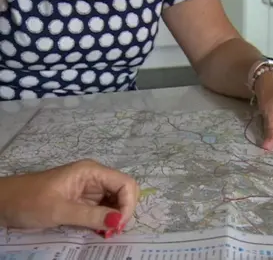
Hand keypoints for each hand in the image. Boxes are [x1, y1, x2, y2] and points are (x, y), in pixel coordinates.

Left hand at [0, 159, 139, 232]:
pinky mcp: (85, 201)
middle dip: (123, 212)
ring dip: (115, 218)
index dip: (128, 204)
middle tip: (112, 232)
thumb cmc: (29, 201)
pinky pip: (104, 209)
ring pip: (116, 202)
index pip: (125, 184)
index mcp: (92, 171)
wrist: (4, 203)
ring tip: (105, 233)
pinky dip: (106, 221)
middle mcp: (96, 178)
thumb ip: (91, 216)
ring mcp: (91, 189)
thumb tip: (119, 223)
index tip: (118, 225)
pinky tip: (99, 231)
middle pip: (125, 192)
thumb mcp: (60, 210)